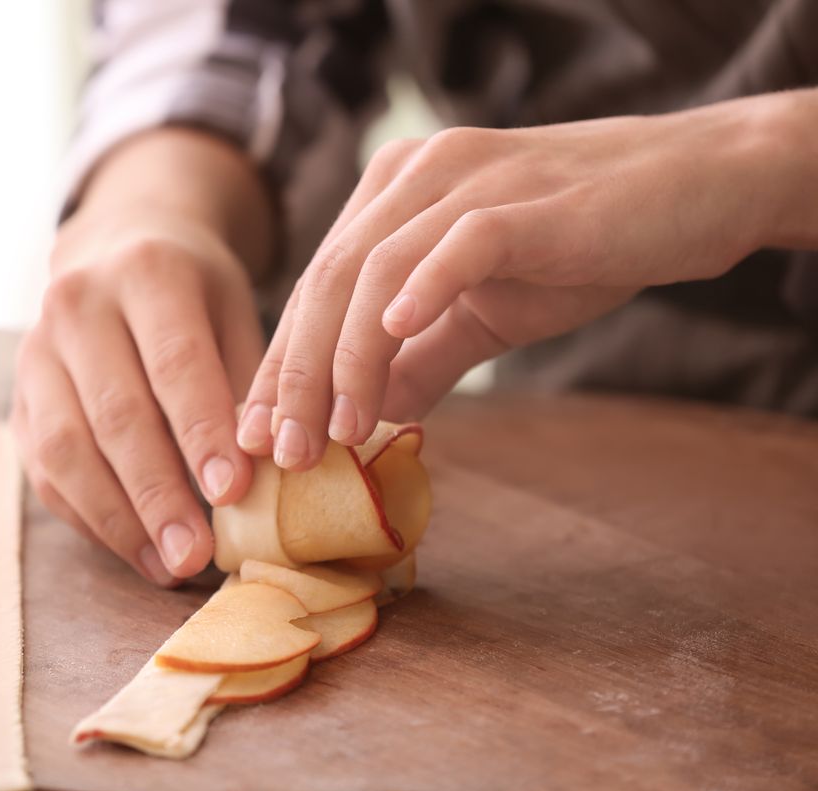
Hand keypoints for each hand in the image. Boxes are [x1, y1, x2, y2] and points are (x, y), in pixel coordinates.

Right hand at [12, 130, 270, 584]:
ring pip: (66, 448)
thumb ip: (249, 383)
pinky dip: (89, 517)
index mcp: (146, 271)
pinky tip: (135, 549)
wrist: (117, 245)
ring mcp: (36, 351)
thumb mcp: (236, 309)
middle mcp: (78, 304)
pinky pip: (44, 468)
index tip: (233, 494)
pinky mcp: (19, 395)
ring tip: (168, 566)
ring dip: (118, 517)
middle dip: (158, 492)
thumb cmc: (195, 290)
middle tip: (197, 554)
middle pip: (116, 413)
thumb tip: (273, 470)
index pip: (174, 362)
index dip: (201, 433)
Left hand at [238, 94, 797, 467]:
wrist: (692, 190)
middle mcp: (411, 177)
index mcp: (390, 198)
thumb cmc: (580, 248)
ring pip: (374, 269)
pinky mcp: (523, 201)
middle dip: (298, 375)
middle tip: (284, 453)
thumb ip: (422, 359)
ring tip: (339, 432)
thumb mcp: (482, 314)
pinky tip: (396, 339)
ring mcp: (464, 180)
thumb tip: (371, 418)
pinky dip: (421, 292)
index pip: (317, 289)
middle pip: (328, 282)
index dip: (282, 364)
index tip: (258, 437)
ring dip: (349, 357)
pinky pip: (458, 245)